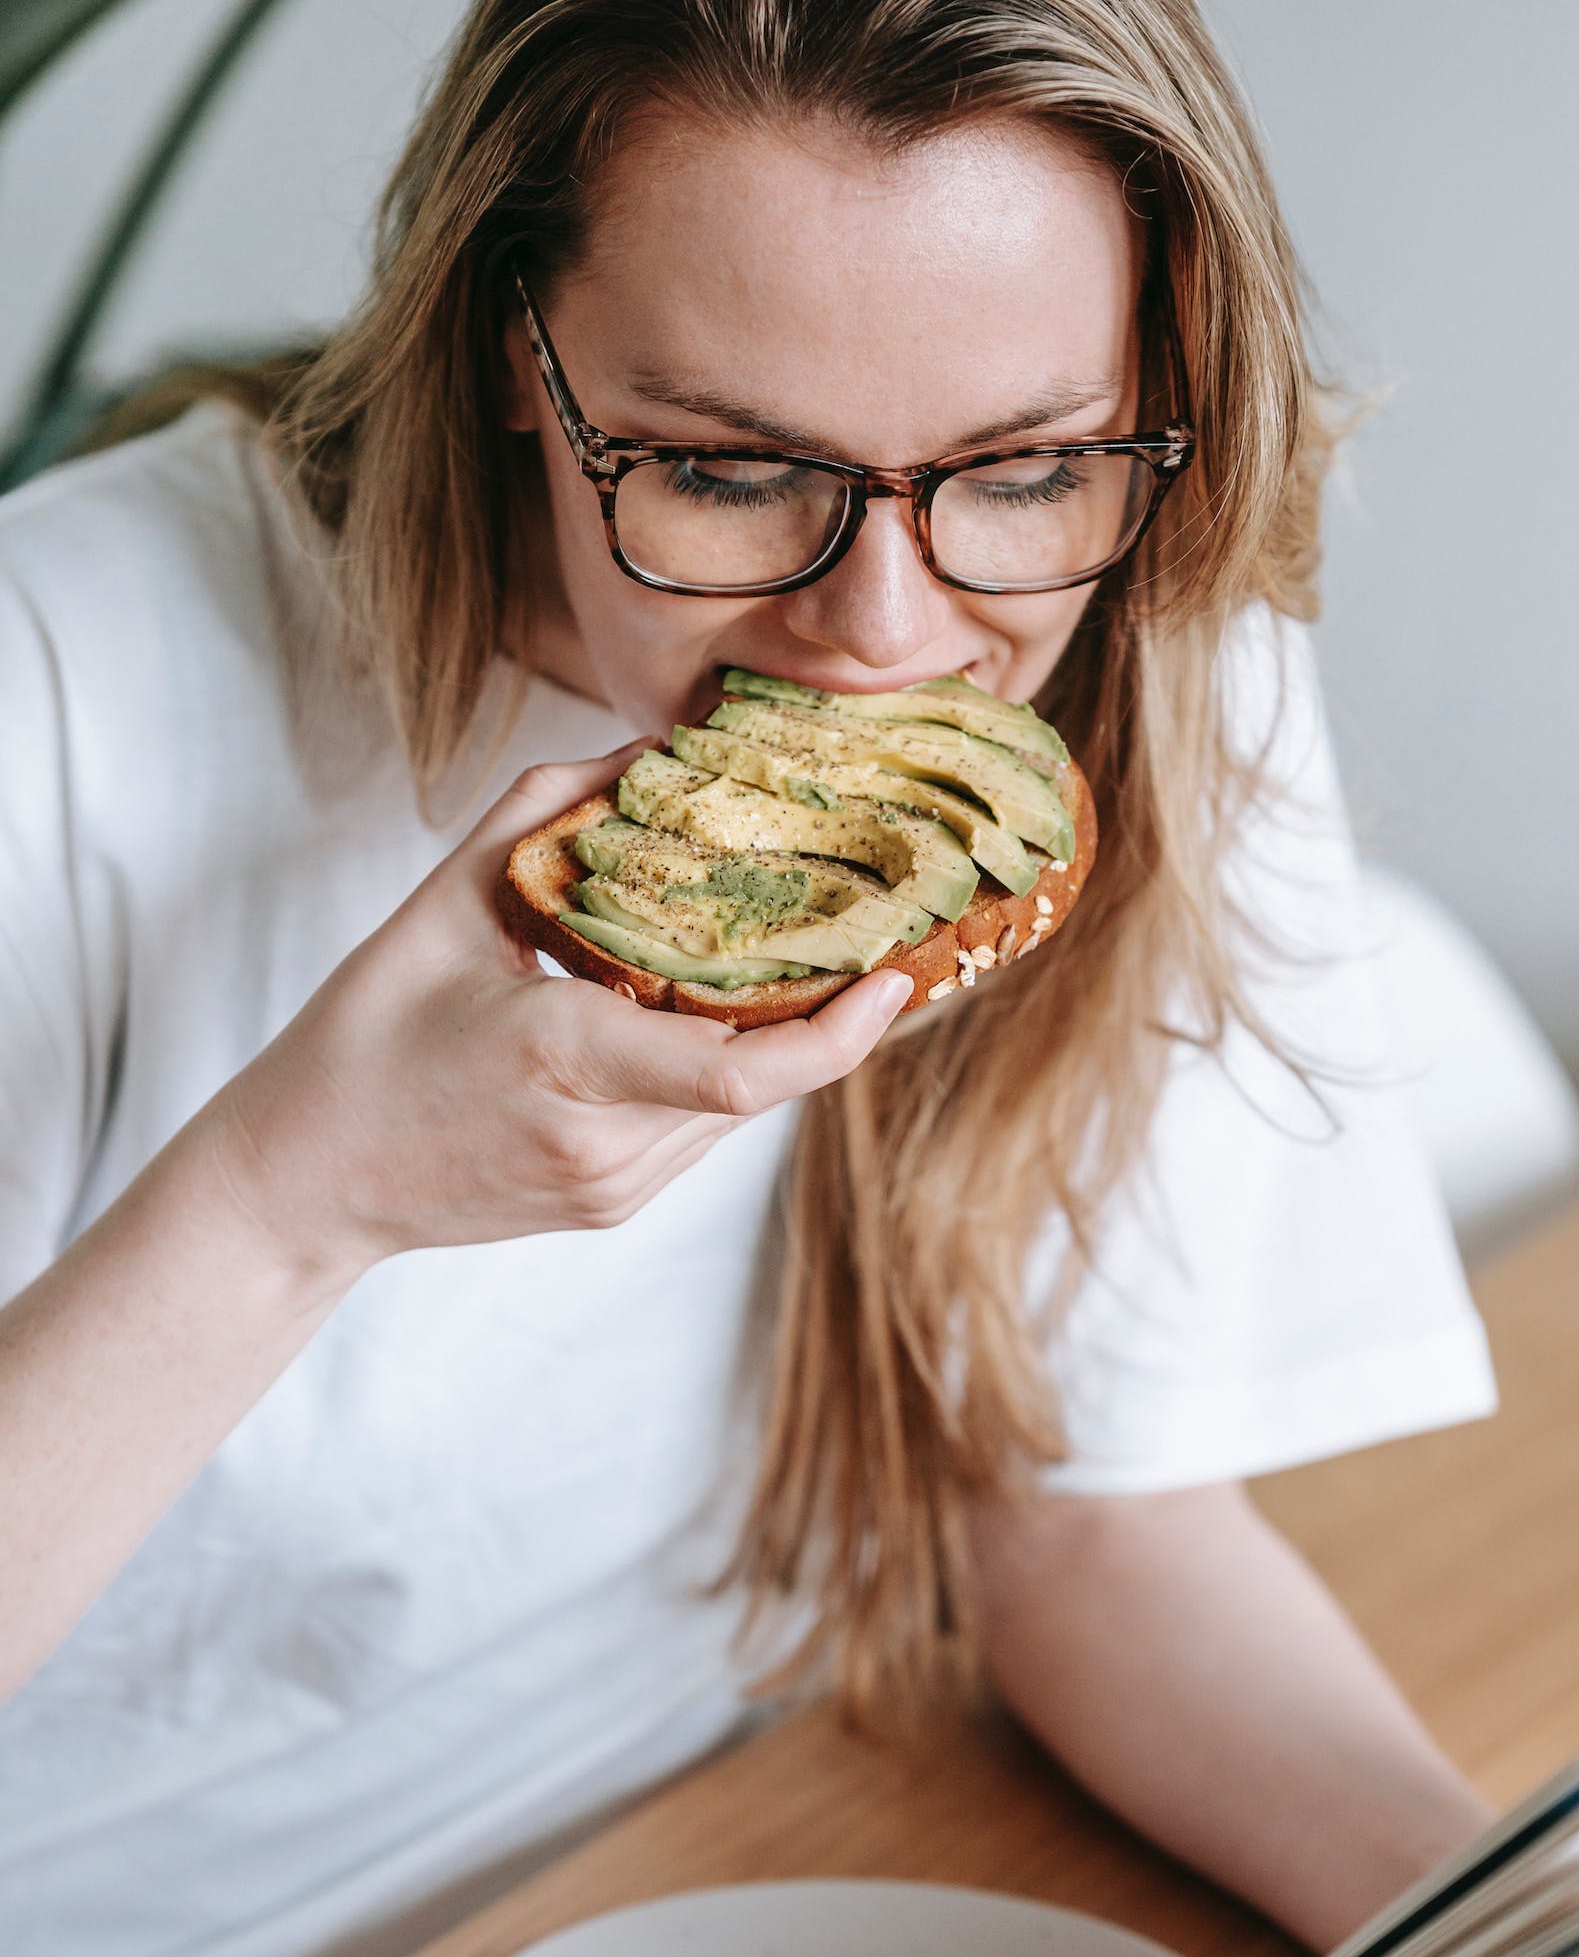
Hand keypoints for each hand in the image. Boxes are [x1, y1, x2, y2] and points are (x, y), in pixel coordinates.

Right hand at [199, 747, 911, 1287]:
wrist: (307, 1179)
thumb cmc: (363, 1038)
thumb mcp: (442, 903)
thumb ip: (549, 812)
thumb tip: (649, 748)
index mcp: (562, 1060)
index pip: (741, 1072)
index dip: (838, 1033)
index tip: (893, 979)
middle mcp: (602, 1143)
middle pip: (761, 1081)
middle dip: (820, 1013)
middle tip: (873, 935)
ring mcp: (610, 1189)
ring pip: (739, 1112)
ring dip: (771, 1041)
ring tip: (807, 963)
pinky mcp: (611, 1208)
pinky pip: (700, 1132)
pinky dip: (720, 1071)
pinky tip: (715, 1018)